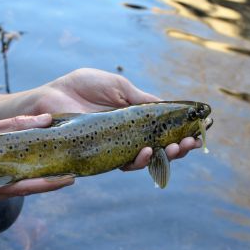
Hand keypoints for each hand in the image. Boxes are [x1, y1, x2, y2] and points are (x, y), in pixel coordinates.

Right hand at [0, 114, 72, 210]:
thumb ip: (8, 127)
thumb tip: (42, 121)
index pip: (20, 186)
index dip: (46, 183)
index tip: (69, 178)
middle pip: (19, 189)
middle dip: (44, 180)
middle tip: (70, 172)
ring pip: (11, 187)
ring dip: (31, 177)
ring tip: (55, 167)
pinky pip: (1, 185)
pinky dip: (16, 175)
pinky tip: (29, 165)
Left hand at [34, 69, 201, 169]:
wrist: (49, 98)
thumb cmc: (81, 87)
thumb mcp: (118, 86)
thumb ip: (142, 99)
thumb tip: (169, 107)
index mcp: (135, 117)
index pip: (164, 128)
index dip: (182, 131)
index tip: (199, 129)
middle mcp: (128, 135)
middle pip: (160, 147)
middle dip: (179, 148)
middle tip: (190, 144)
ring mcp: (116, 147)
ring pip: (146, 158)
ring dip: (163, 156)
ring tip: (173, 149)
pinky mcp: (101, 157)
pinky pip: (124, 163)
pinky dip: (138, 160)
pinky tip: (147, 151)